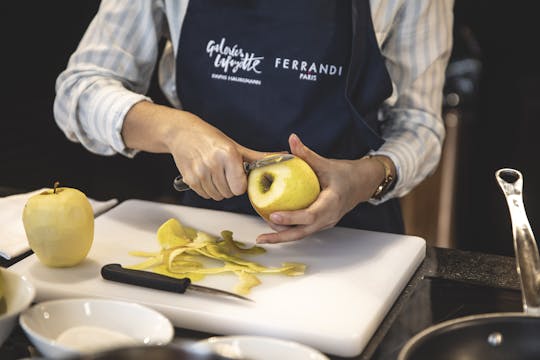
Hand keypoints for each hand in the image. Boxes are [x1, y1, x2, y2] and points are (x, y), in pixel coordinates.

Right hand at [166, 112, 267, 199]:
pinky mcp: (190, 179)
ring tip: (215, 173)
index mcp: (228, 154)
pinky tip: (206, 175)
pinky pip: (205, 195)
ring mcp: (200, 172)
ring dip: (219, 189)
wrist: (182, 133)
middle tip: (225, 173)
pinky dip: (208, 189)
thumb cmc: (211, 139)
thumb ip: (259, 158)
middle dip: (230, 186)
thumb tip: (283, 157)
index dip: (241, 184)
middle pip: (229, 194)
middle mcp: (213, 163)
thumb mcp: (236, 146)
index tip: (237, 175)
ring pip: (217, 196)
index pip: (240, 188)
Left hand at [256, 133, 387, 243]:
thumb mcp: (326, 164)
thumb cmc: (345, 174)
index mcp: (332, 202)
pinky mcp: (321, 224)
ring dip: (283, 236)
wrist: (361, 184)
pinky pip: (304, 230)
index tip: (274, 215)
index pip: (310, 214)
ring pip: (302, 234)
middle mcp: (329, 217)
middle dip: (281, 237)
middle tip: (262, 237)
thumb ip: (307, 154)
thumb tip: (292, 139)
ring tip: (263, 235)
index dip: (292, 217)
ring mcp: (325, 223)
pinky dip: (289, 230)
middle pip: (303, 232)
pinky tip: (274, 226)